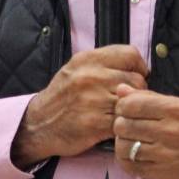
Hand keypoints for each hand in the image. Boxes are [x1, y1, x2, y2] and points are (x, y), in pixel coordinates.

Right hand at [11, 45, 147, 167]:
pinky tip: (113, 124)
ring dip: (130, 109)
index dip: (139, 66)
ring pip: (132, 101)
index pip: (130, 54)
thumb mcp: (77, 69)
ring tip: (120, 112)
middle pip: (137, 79)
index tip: (137, 75)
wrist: (39, 124)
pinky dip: (123, 124)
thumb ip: (104, 64)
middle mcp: (90, 76)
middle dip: (137, 91)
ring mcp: (93, 100)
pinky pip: (123, 120)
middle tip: (126, 99)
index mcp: (87, 59)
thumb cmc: (62, 97)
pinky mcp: (95, 123)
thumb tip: (137, 67)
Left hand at [112, 85, 178, 178]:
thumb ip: (151, 98)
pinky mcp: (163, 174)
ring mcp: (165, 155)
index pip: (131, 105)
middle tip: (128, 125)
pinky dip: (126, 160)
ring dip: (122, 142)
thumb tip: (121, 90)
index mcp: (174, 110)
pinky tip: (133, 155)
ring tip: (131, 140)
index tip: (127, 109)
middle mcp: (169, 131)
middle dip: (121, 124)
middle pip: (123, 125)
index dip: (122, 106)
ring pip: (124, 147)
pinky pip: (131, 167)